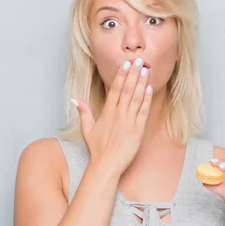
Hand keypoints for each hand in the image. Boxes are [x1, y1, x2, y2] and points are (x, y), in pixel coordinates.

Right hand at [71, 58, 152, 176]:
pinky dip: (147, 99)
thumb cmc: (97, 149)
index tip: (126, 64)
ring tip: (146, 69)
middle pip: (128, 89)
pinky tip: (150, 88)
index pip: (115, 89)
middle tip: (139, 60)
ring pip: (137, 98)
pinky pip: (144, 111)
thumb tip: (75, 99)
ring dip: (142, 82)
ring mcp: (129, 122)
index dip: (121, 75)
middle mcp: (119, 114)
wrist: (107, 165)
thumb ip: (83, 112)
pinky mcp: (138, 130)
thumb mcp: (87, 129)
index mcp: (107, 112)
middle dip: (134, 74)